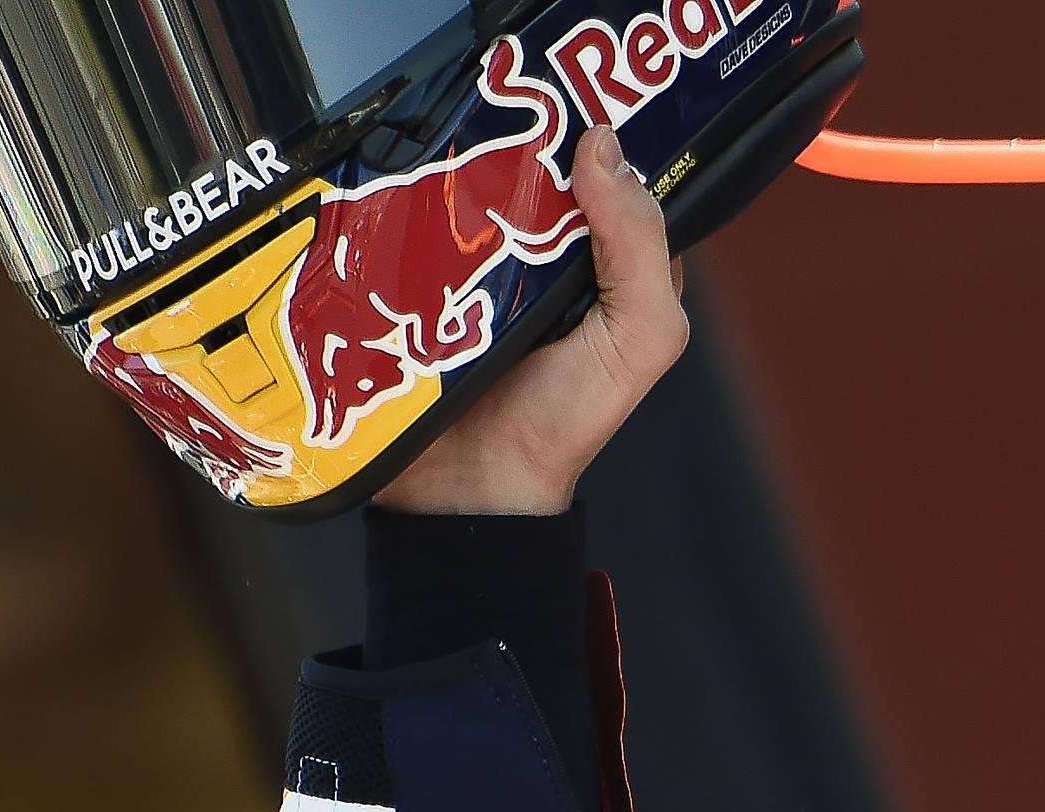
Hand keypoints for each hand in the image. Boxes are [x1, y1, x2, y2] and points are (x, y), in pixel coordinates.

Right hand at [377, 127, 688, 516]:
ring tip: (447, 137)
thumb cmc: (566, 420)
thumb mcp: (640, 337)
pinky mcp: (421, 270)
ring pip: (473, 184)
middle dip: (521, 137)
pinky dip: (408, 198)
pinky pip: (414, 217)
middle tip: (498, 101)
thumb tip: (604, 149)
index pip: (616, 179)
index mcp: (617, 267)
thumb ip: (641, 249)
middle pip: (537, 170)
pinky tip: (403, 178)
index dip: (601, 136)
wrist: (470, 484)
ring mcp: (481, 260)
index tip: (572, 93)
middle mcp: (552, 257)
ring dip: (458, 162)